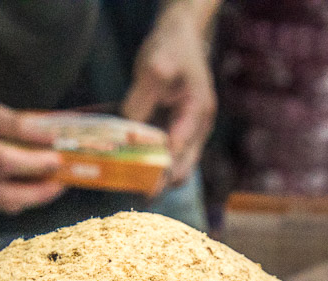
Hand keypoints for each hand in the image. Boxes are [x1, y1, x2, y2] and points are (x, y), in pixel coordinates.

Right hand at [0, 76, 65, 213]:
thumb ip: (13, 123)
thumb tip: (48, 137)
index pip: (0, 163)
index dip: (33, 165)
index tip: (58, 159)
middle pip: (4, 195)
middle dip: (40, 192)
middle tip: (65, 179)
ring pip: (1, 203)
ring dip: (30, 194)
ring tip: (50, 177)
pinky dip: (11, 192)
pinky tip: (22, 178)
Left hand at [121, 2, 216, 186]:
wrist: (179, 38)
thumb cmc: (170, 48)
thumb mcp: (155, 66)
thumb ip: (142, 97)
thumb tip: (129, 128)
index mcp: (198, 110)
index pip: (182, 146)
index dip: (165, 167)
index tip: (148, 185)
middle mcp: (198, 126)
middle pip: (185, 164)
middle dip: (163, 180)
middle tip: (142, 194)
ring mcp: (188, 131)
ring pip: (177, 165)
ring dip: (158, 177)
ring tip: (135, 190)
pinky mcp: (176, 131)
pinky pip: (166, 156)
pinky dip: (152, 165)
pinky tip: (132, 173)